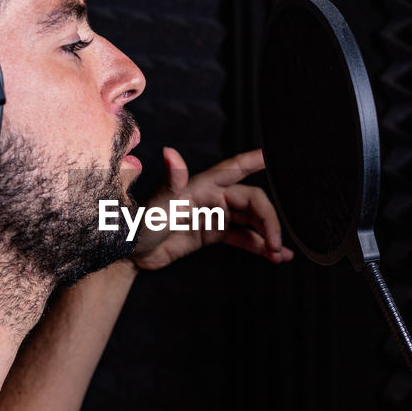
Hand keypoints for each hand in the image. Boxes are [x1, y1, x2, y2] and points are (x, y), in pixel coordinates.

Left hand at [129, 147, 294, 271]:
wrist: (131, 255)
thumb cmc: (139, 225)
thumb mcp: (157, 206)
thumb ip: (171, 182)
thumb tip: (172, 153)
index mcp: (201, 185)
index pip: (234, 169)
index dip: (254, 161)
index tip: (274, 157)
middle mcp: (212, 197)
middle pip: (252, 202)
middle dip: (269, 220)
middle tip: (277, 243)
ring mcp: (215, 216)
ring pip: (251, 221)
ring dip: (267, 236)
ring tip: (280, 254)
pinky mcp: (214, 235)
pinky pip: (243, 238)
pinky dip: (259, 246)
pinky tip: (276, 257)